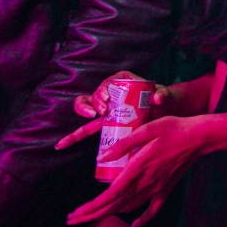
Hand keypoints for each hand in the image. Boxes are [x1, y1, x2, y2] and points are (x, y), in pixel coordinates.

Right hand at [55, 72, 172, 150]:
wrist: (164, 112)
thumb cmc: (163, 100)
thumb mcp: (164, 96)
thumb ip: (163, 95)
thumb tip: (158, 99)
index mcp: (123, 81)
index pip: (108, 82)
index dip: (103, 90)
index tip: (108, 100)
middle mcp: (111, 92)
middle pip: (96, 94)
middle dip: (95, 101)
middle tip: (104, 111)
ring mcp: (106, 107)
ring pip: (87, 106)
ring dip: (84, 110)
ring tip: (92, 117)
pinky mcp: (105, 122)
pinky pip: (86, 128)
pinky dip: (74, 136)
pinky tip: (61, 144)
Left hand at [66, 115, 209, 226]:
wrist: (200, 136)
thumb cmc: (173, 128)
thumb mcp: (147, 129)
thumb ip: (124, 143)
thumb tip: (102, 157)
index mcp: (138, 168)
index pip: (109, 195)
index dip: (90, 207)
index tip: (75, 213)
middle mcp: (145, 182)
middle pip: (114, 205)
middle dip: (91, 215)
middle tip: (72, 220)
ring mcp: (157, 187)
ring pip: (129, 208)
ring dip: (109, 215)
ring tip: (92, 218)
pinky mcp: (167, 188)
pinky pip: (153, 209)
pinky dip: (143, 219)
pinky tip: (134, 225)